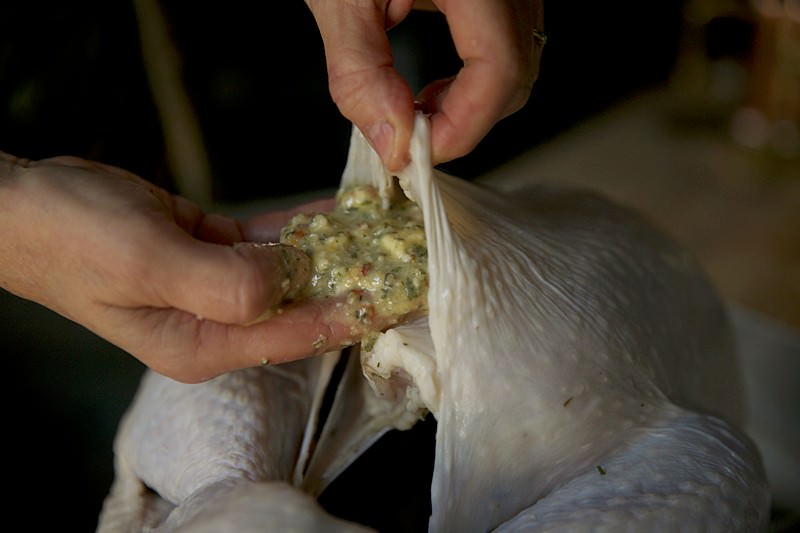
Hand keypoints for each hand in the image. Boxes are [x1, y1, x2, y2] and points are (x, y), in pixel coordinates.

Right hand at [0, 153, 380, 381]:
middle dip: (350, 282)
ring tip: (384, 228)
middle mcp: (215, 323)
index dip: (349, 316)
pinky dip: (301, 227)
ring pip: (289, 271)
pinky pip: (269, 242)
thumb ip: (225, 283)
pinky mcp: (212, 251)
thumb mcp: (149, 265)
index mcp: (202, 345)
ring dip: (332, 249)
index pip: (294, 335)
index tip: (398, 298)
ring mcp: (215, 287)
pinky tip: (339, 211)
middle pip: (299, 306)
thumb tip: (290, 283)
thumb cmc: (73, 241)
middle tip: (404, 256)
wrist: (24, 205)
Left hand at [305, 0, 544, 171]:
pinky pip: (508, 44)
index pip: (500, 69)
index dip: (463, 126)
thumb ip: (361, 72)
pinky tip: (434, 85)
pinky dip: (474, 78)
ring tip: (417, 111)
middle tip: (410, 138)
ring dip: (471, 104)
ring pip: (519, 63)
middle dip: (465, 121)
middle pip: (518, 74)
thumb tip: (392, 141)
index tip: (415, 154)